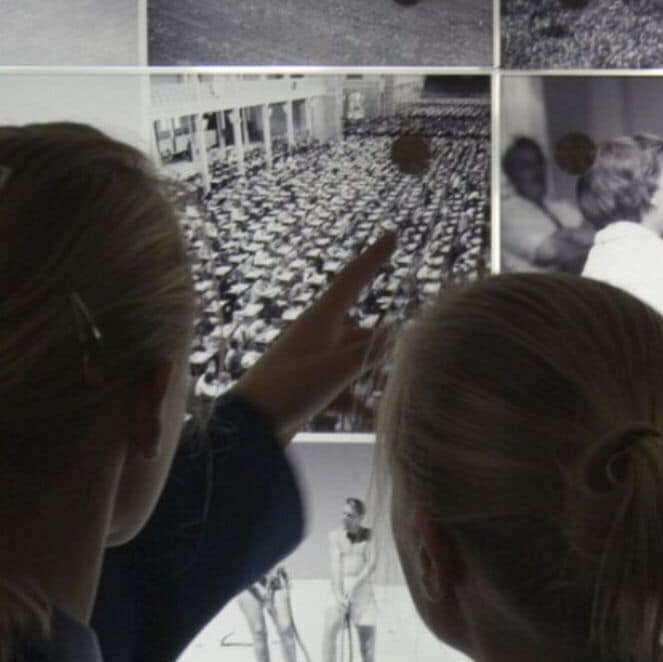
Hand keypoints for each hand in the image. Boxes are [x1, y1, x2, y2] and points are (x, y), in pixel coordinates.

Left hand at [228, 229, 395, 441]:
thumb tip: (400, 333)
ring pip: (355, 363)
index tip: (393, 234)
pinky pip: (344, 390)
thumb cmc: (289, 389)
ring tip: (397, 396)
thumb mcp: (336, 368)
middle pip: (362, 331)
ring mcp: (314, 362)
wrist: (250, 427)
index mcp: (320, 319)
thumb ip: (369, 351)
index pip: (353, 279)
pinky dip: (360, 403)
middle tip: (412, 358)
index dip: (374, 257)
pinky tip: (376, 419)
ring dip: (375, 379)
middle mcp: (319, 336)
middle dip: (386, 347)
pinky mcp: (311, 388)